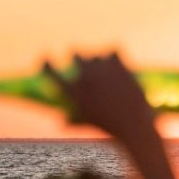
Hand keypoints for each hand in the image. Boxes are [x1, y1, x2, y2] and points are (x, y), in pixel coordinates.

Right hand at [44, 53, 161, 156]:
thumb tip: (62, 122)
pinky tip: (118, 62)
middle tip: (84, 61)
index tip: (46, 58)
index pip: (52, 71)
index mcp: (73, 91)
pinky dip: (115, 56)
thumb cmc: (110, 127)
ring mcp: (101, 69)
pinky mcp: (118, 64)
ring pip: (97, 55)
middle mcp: (84, 77)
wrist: (133, 124)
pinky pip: (114, 51)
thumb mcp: (88, 123)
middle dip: (78, 56)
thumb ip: (73, 122)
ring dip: (99, 61)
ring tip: (107, 72)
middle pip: (76, 54)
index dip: (46, 63)